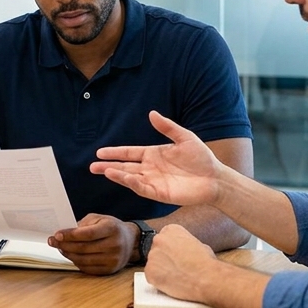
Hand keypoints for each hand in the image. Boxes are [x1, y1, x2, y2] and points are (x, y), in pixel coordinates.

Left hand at [48, 213, 135, 275]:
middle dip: (65, 245)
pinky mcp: (110, 270)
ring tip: (60, 248)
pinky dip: (76, 262)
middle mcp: (114, 244)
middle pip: (83, 248)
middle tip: (53, 241)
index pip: (87, 234)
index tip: (57, 234)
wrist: (131, 241)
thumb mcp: (99, 219)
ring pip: (84, 260)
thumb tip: (64, 234)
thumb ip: (83, 224)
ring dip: (68, 254)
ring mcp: (113, 259)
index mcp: (112, 228)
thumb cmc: (112, 228)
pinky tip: (71, 256)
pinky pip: (88, 268)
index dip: (70, 235)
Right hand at [91, 111, 226, 206]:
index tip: (100, 152)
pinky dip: (131, 183)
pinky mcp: (160, 193)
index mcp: (154, 155)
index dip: (115, 152)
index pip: (129, 153)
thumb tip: (151, 113)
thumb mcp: (184, 137)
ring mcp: (154, 182)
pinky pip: (142, 188)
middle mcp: (151, 169)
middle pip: (125, 167)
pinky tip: (122, 177)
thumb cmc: (202, 158)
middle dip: (108, 166)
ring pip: (130, 178)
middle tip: (92, 166)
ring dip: (117, 174)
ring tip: (103, 170)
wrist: (215, 178)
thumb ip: (167, 127)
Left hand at [144, 224, 217, 302]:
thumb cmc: (206, 263)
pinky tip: (171, 282)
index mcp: (171, 230)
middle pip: (157, 250)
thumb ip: (186, 245)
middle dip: (164, 258)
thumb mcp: (199, 245)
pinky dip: (158, 281)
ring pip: (153, 263)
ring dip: (161, 270)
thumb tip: (184, 251)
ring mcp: (152, 255)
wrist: (207, 278)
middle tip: (176, 267)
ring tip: (176, 276)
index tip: (177, 257)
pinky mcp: (149, 271)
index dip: (171, 250)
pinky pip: (151, 276)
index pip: (165, 238)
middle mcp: (159, 239)